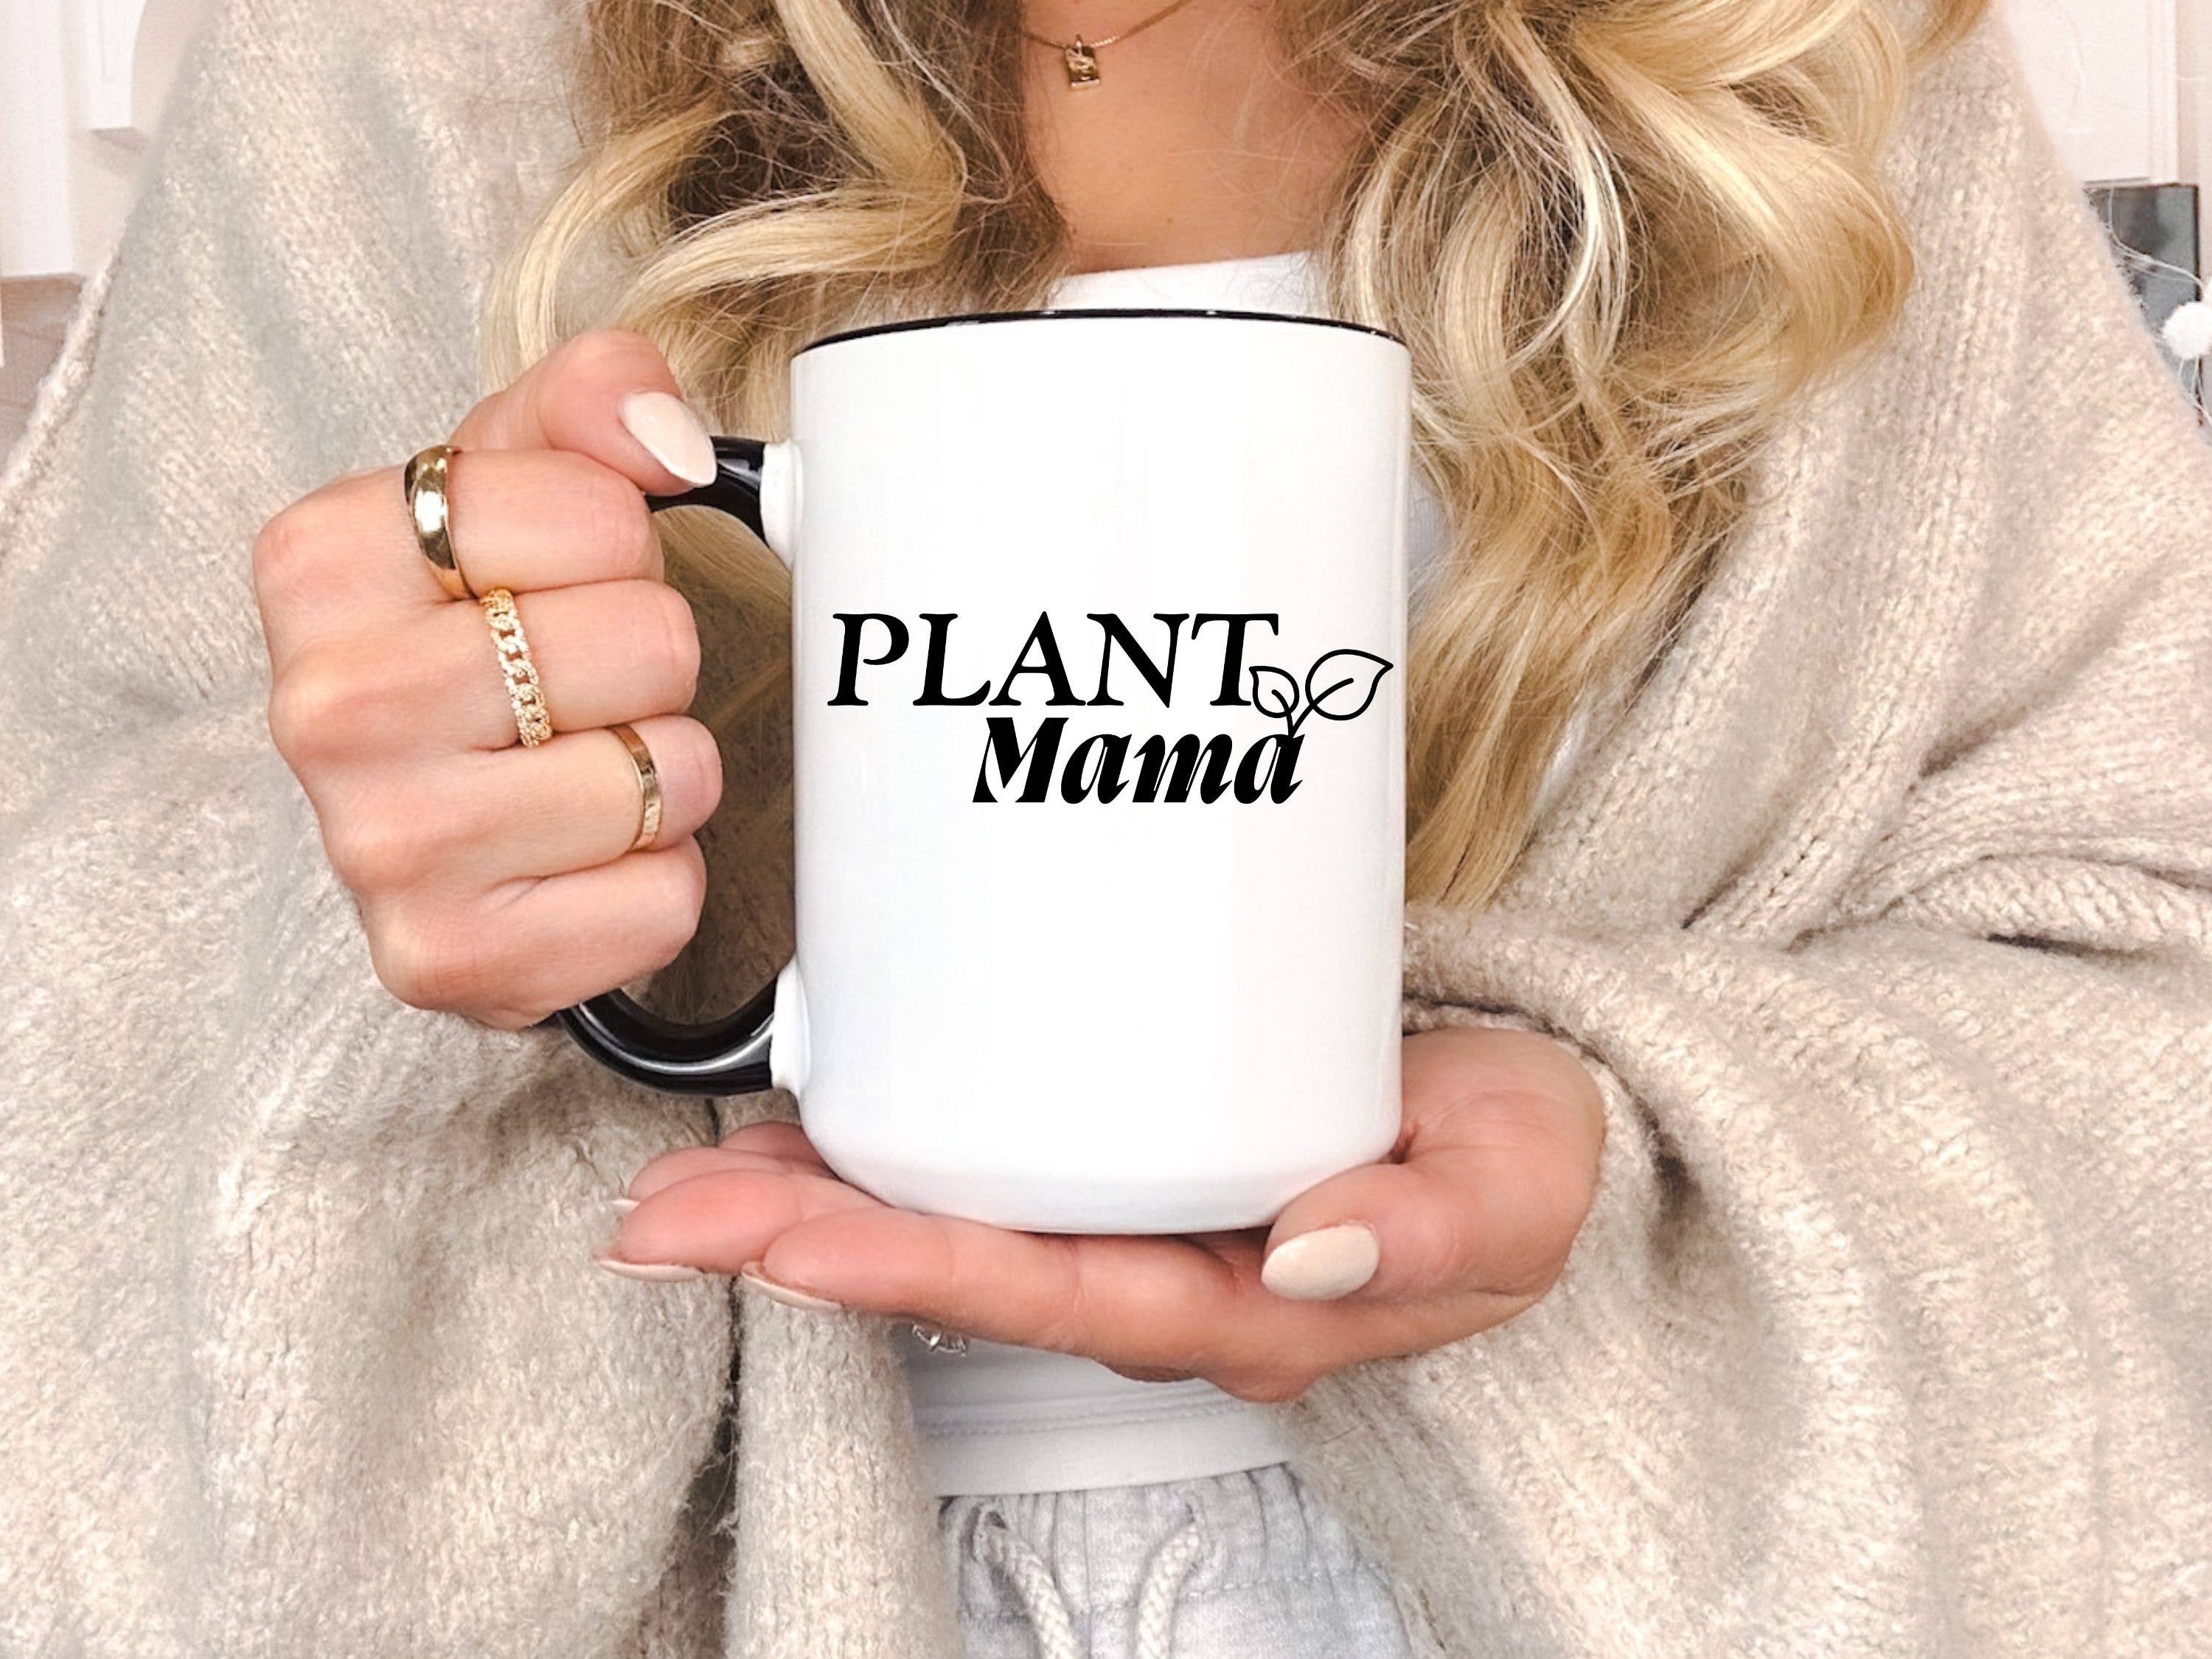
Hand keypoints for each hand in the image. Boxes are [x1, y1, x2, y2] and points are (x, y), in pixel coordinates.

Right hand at [252, 330, 730, 1028]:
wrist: (425, 817)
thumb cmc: (470, 639)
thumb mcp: (513, 481)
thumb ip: (590, 399)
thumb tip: (666, 434)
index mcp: (321, 563)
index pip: (601, 514)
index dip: (622, 543)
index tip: (557, 578)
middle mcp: (325, 708)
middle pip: (650, 642)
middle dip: (652, 660)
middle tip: (579, 687)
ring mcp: (380, 848)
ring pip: (669, 773)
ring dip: (662, 771)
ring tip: (582, 769)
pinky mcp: (447, 963)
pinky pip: (663, 900)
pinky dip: (656, 883)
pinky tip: (581, 863)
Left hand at [602, 1025, 1606, 1401]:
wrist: (1534, 1111)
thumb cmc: (1520, 1155)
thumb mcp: (1516, 1194)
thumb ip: (1432, 1228)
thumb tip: (1306, 1248)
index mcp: (1243, 1306)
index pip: (1056, 1299)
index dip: (917, 1272)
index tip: (792, 1238)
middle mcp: (1164, 1279)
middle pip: (962, 1274)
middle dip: (806, 1250)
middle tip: (663, 1216)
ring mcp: (1138, 1220)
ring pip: (953, 1224)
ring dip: (812, 1204)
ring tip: (684, 1181)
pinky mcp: (1128, 1150)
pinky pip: (985, 1166)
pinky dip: (881, 1147)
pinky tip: (800, 1122)